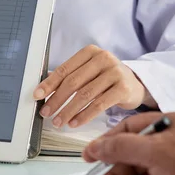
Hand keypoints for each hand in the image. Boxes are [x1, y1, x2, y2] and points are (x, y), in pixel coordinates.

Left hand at [34, 45, 155, 127]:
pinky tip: (74, 123)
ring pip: (85, 95)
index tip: (37, 96)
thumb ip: (70, 78)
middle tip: (46, 113)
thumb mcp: (89, 73)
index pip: (65, 69)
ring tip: (58, 122)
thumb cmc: (107, 79)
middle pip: (73, 82)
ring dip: (68, 111)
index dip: (49, 84)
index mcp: (90, 52)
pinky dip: (84, 116)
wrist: (136, 84)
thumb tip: (43, 92)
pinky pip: (99, 104)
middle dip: (56, 100)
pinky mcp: (124, 88)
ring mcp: (115, 72)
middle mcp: (103, 58)